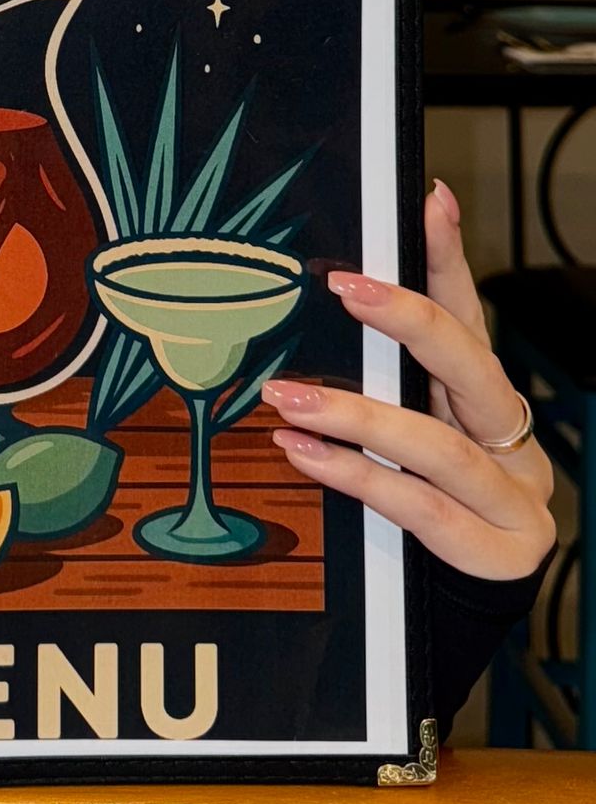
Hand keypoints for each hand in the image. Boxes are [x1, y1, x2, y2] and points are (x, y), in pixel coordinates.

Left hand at [261, 182, 554, 581]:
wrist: (459, 601)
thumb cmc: (423, 500)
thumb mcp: (401, 430)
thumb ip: (372, 378)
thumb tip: (318, 301)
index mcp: (482, 396)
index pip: (469, 314)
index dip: (449, 258)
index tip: (426, 202)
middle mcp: (510, 437)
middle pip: (470, 366)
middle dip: (408, 320)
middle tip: (344, 286)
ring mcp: (515, 497)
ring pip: (437, 445)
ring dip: (356, 416)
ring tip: (287, 396)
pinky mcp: (499, 553)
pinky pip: (422, 508)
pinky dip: (358, 478)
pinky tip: (305, 453)